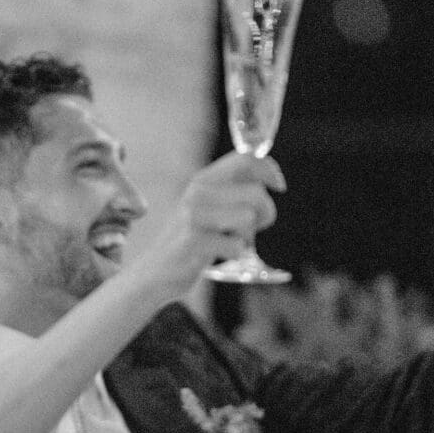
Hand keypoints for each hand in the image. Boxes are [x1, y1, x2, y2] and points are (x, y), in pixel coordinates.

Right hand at [143, 151, 285, 299]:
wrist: (155, 273)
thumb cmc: (190, 240)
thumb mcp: (207, 207)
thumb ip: (233, 190)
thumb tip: (271, 179)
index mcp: (203, 179)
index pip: (244, 159)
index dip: (269, 170)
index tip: (279, 186)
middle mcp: (197, 192)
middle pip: (255, 193)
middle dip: (265, 213)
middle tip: (254, 227)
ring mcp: (193, 216)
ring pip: (248, 218)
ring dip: (248, 236)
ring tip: (231, 241)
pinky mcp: (193, 242)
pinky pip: (236, 246)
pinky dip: (236, 254)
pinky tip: (220, 255)